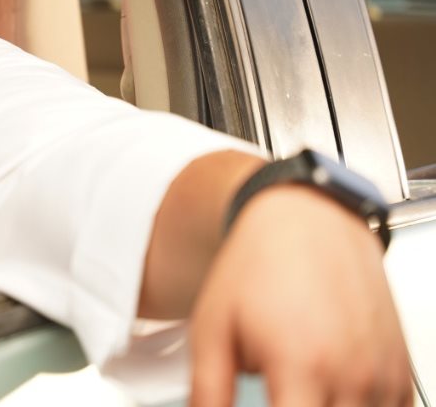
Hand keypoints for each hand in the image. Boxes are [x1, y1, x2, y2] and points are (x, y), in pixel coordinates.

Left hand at [189, 185, 411, 405]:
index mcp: (303, 364)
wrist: (303, 217)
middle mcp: (351, 371)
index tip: (264, 403)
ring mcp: (382, 369)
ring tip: (298, 384)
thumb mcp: (210, 329)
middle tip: (278, 390)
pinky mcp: (399, 364)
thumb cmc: (256, 266)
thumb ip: (208, 389)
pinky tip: (330, 391)